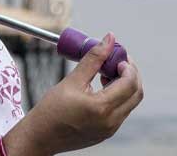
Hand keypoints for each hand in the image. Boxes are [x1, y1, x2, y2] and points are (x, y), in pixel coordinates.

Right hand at [3, 34, 142, 155]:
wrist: (40, 136)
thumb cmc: (51, 110)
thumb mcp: (72, 80)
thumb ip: (93, 58)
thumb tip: (109, 40)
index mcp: (102, 108)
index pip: (129, 83)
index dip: (128, 66)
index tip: (117, 56)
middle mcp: (111, 122)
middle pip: (136, 94)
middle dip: (131, 74)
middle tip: (116, 61)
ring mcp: (110, 130)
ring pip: (130, 103)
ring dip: (125, 85)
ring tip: (105, 73)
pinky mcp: (106, 133)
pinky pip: (121, 111)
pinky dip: (118, 96)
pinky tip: (102, 87)